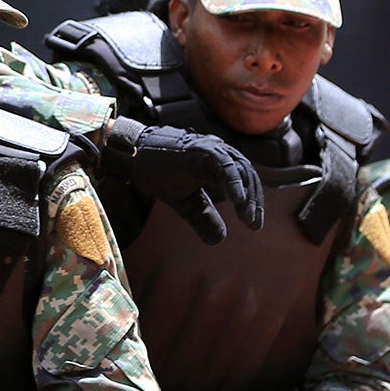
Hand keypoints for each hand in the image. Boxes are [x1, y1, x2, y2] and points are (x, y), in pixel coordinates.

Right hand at [109, 119, 263, 243]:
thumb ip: (203, 218)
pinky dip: (234, 181)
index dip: (252, 202)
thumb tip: (219, 240)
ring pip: (240, 170)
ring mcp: (212, 150)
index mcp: (219, 165)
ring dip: (247, 195)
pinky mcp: (201, 150)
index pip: (245, 181)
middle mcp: (220, 155)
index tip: (254, 225)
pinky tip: (238, 200)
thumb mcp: (186, 203)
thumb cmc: (160, 175)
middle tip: (254, 225)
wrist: (135, 158)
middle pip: (248, 175)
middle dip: (253, 201)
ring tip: (247, 218)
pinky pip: (225, 165)